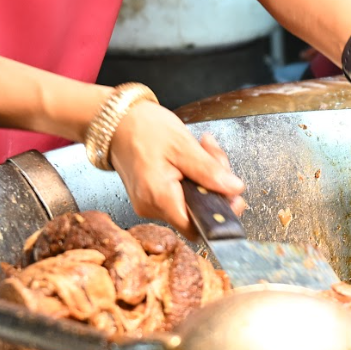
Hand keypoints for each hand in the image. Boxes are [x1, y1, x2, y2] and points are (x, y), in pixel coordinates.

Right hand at [106, 99, 244, 230]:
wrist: (116, 121)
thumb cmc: (143, 128)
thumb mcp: (183, 145)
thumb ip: (209, 171)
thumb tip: (234, 189)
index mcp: (159, 197)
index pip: (196, 228)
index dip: (218, 216)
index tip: (233, 196)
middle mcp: (151, 207)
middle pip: (197, 212)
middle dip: (215, 185)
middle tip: (214, 154)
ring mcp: (150, 203)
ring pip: (192, 201)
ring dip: (205, 176)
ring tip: (203, 147)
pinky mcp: (152, 197)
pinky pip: (181, 194)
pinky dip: (192, 176)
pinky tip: (191, 155)